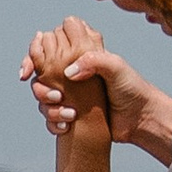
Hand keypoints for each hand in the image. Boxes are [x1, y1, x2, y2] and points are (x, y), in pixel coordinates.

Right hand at [20, 21, 171, 163]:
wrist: (141, 119)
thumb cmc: (133, 89)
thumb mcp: (116, 67)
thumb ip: (94, 60)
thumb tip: (68, 72)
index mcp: (79, 54)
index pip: (48, 45)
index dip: (34, 54)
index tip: (30, 70)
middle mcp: (71, 71)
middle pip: (39, 72)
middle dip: (38, 86)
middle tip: (54, 96)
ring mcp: (70, 92)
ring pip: (42, 96)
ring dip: (48, 107)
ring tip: (68, 114)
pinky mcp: (71, 112)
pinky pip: (51, 117)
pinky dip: (53, 122)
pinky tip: (65, 126)